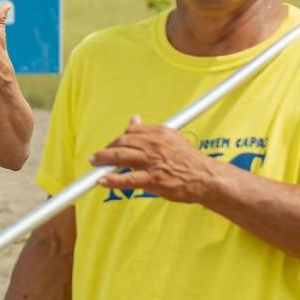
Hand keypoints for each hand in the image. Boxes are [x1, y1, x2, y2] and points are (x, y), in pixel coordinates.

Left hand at [91, 115, 216, 203]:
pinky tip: (102, 180)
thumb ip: (150, 130)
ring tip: (94, 163)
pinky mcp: (153, 179)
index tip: (113, 145)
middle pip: (122, 142)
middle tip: (98, 156)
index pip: (131, 131)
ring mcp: (152, 162)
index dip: (118, 138)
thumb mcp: (171, 138)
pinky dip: (112, 180)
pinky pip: (128, 179)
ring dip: (103, 159)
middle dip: (107, 149)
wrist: (205, 177)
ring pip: (120, 157)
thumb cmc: (188, 159)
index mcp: (159, 132)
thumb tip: (133, 119)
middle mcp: (154, 144)